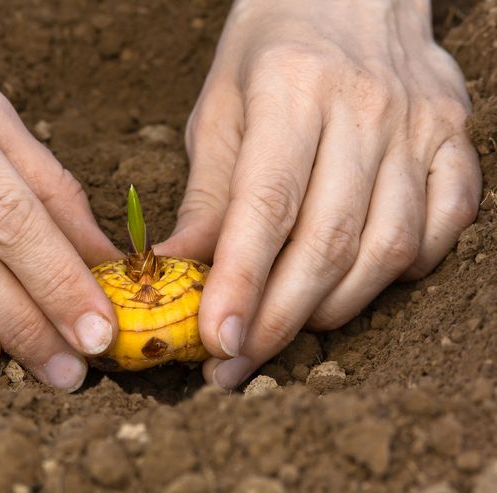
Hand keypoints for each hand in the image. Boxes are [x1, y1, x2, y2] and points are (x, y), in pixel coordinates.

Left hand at [155, 0, 480, 388]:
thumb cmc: (271, 48)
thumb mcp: (220, 108)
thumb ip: (208, 194)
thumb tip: (176, 271)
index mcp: (294, 91)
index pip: (267, 207)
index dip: (242, 284)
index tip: (217, 343)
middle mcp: (365, 109)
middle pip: (329, 241)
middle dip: (281, 319)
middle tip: (240, 364)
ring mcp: (420, 126)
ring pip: (389, 247)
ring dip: (337, 305)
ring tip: (290, 327)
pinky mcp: (455, 139)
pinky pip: (445, 225)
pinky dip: (406, 268)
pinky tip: (362, 279)